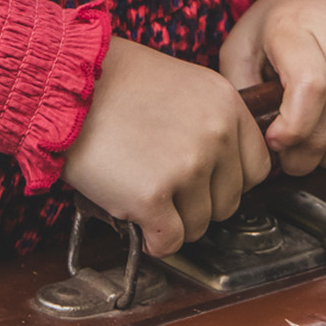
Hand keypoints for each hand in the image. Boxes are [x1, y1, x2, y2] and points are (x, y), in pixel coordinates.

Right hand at [61, 36, 270, 257]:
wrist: (67, 83)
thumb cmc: (115, 82)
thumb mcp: (183, 85)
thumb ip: (210, 123)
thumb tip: (222, 169)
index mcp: (227, 105)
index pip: (258, 168)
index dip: (229, 180)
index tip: (207, 181)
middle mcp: (216, 135)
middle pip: (230, 202)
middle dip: (199, 202)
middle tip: (168, 186)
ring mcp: (187, 167)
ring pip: (199, 226)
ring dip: (173, 220)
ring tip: (145, 191)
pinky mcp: (153, 197)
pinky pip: (168, 242)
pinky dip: (153, 240)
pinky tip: (136, 215)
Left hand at [219, 0, 325, 175]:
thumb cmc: (290, 16)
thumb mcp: (247, 36)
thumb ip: (238, 82)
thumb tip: (247, 129)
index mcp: (300, 31)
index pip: (308, 90)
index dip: (290, 129)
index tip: (275, 139)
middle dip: (302, 157)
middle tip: (290, 153)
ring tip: (318, 147)